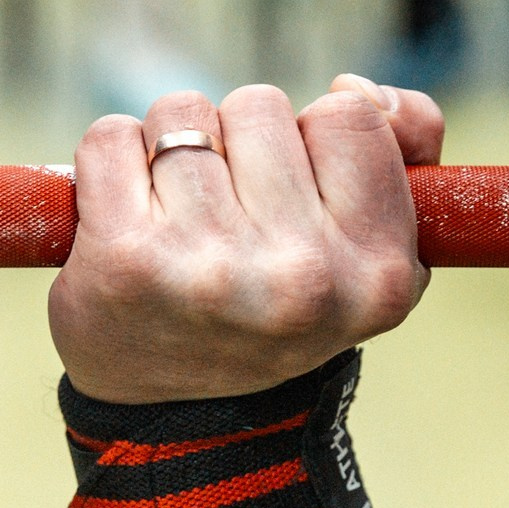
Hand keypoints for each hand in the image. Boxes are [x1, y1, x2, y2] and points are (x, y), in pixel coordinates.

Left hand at [50, 77, 444, 402]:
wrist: (176, 417)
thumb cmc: (272, 312)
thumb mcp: (365, 255)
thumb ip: (400, 153)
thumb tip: (365, 90)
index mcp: (378, 272)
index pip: (350, 115)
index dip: (310, 136)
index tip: (292, 189)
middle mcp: (302, 274)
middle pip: (260, 105)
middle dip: (235, 143)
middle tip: (227, 219)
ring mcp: (211, 264)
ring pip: (181, 114)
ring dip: (168, 149)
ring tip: (175, 221)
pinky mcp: (125, 257)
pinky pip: (109, 138)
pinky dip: (107, 162)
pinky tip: (121, 218)